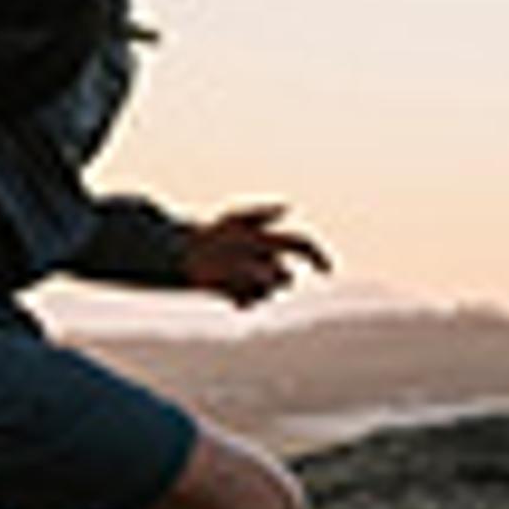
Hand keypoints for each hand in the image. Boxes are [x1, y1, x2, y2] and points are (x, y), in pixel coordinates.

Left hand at [180, 203, 331, 307]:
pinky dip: (244, 299)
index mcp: (272, 237)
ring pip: (271, 291)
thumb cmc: (211, 228)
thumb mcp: (237, 216)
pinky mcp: (238, 293)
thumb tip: (292, 205)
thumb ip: (265, 210)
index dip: (320, 256)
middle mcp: (267, 259)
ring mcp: (254, 278)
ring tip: (235, 275)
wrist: (181, 247)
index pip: (305, 245)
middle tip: (262, 272)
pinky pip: (251, 302)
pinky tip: (230, 292)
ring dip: (260, 287)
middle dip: (281, 277)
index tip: (328, 272)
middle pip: (289, 277)